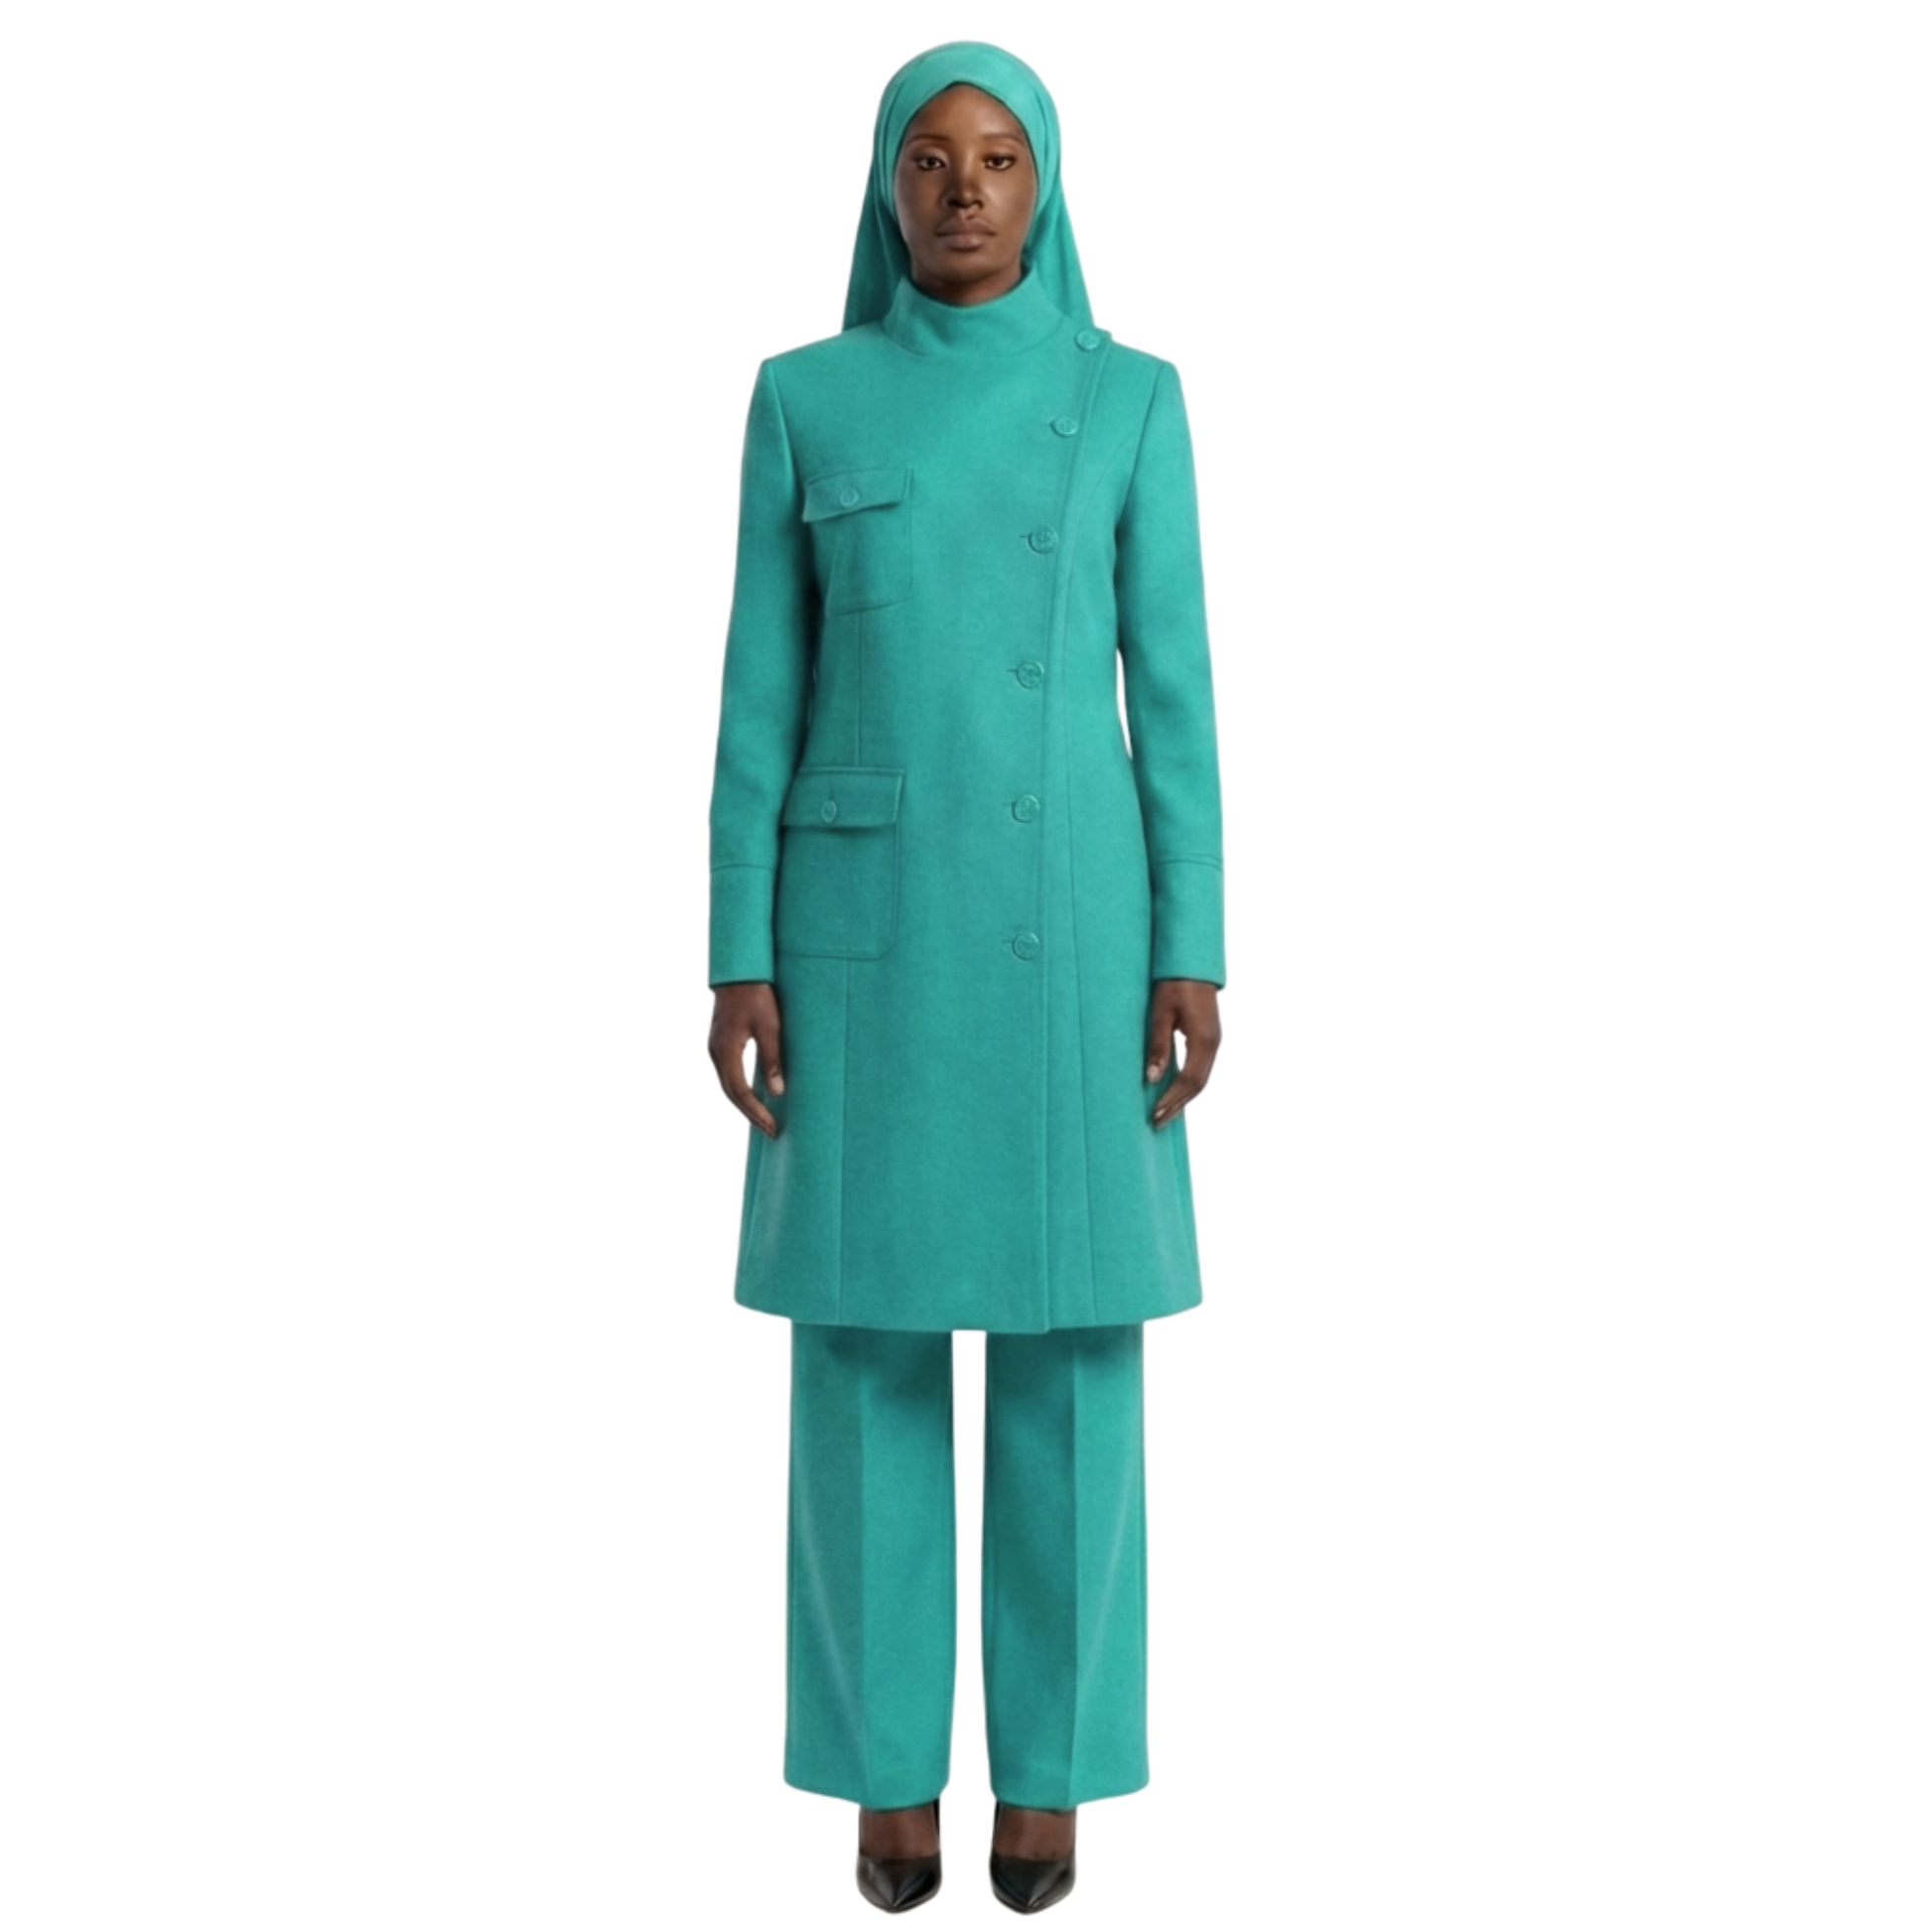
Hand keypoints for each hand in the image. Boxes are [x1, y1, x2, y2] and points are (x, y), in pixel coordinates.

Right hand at [709, 981, 784, 1137]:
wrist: (738, 971)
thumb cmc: (756, 995)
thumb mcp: (770, 1027)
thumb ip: (772, 1060)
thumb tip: (776, 1093)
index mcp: (725, 1051)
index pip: (740, 1091)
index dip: (757, 1112)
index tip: (773, 1127)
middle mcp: (716, 1053)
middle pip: (731, 1094)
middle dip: (751, 1114)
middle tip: (771, 1132)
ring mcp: (716, 1048)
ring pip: (728, 1085)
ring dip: (745, 1104)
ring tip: (764, 1120)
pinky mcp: (721, 1043)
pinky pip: (730, 1074)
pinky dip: (741, 1090)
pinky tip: (755, 1096)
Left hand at [1144, 978, 1220, 1128]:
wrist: (1192, 961)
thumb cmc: (1173, 983)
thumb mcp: (1160, 1013)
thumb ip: (1158, 1046)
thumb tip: (1153, 1079)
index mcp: (1203, 1040)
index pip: (1189, 1080)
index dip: (1172, 1100)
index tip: (1154, 1115)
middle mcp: (1213, 1044)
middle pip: (1197, 1085)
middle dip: (1177, 1105)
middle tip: (1156, 1123)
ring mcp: (1213, 1041)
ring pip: (1200, 1079)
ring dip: (1182, 1098)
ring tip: (1163, 1113)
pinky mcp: (1208, 1037)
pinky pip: (1200, 1068)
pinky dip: (1187, 1084)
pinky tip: (1173, 1091)